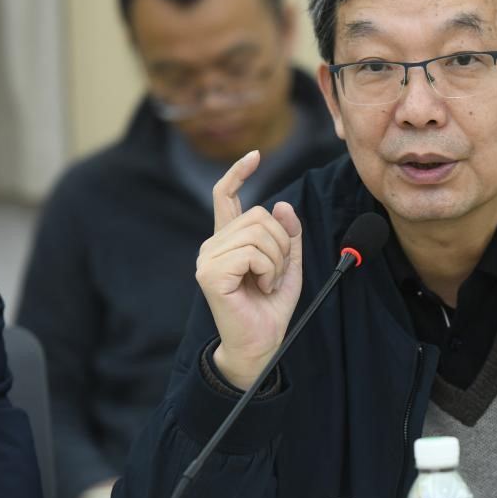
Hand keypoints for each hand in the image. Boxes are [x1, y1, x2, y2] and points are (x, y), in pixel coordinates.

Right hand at [196, 151, 304, 389]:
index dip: (239, 173)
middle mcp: (213, 245)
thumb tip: (282, 204)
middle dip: (282, 244)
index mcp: (229, 240)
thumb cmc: (270, 306)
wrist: (261, 342)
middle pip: (260, 216)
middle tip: (275, 273)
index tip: (255, 155)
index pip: (228, 196)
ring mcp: (208, 258)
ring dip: (276, 261)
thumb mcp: (288, 264)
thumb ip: (288, 235)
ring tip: (267, 282)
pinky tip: (260, 287)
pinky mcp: (210, 273)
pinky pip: (253, 252)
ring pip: (259, 233)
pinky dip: (268, 270)